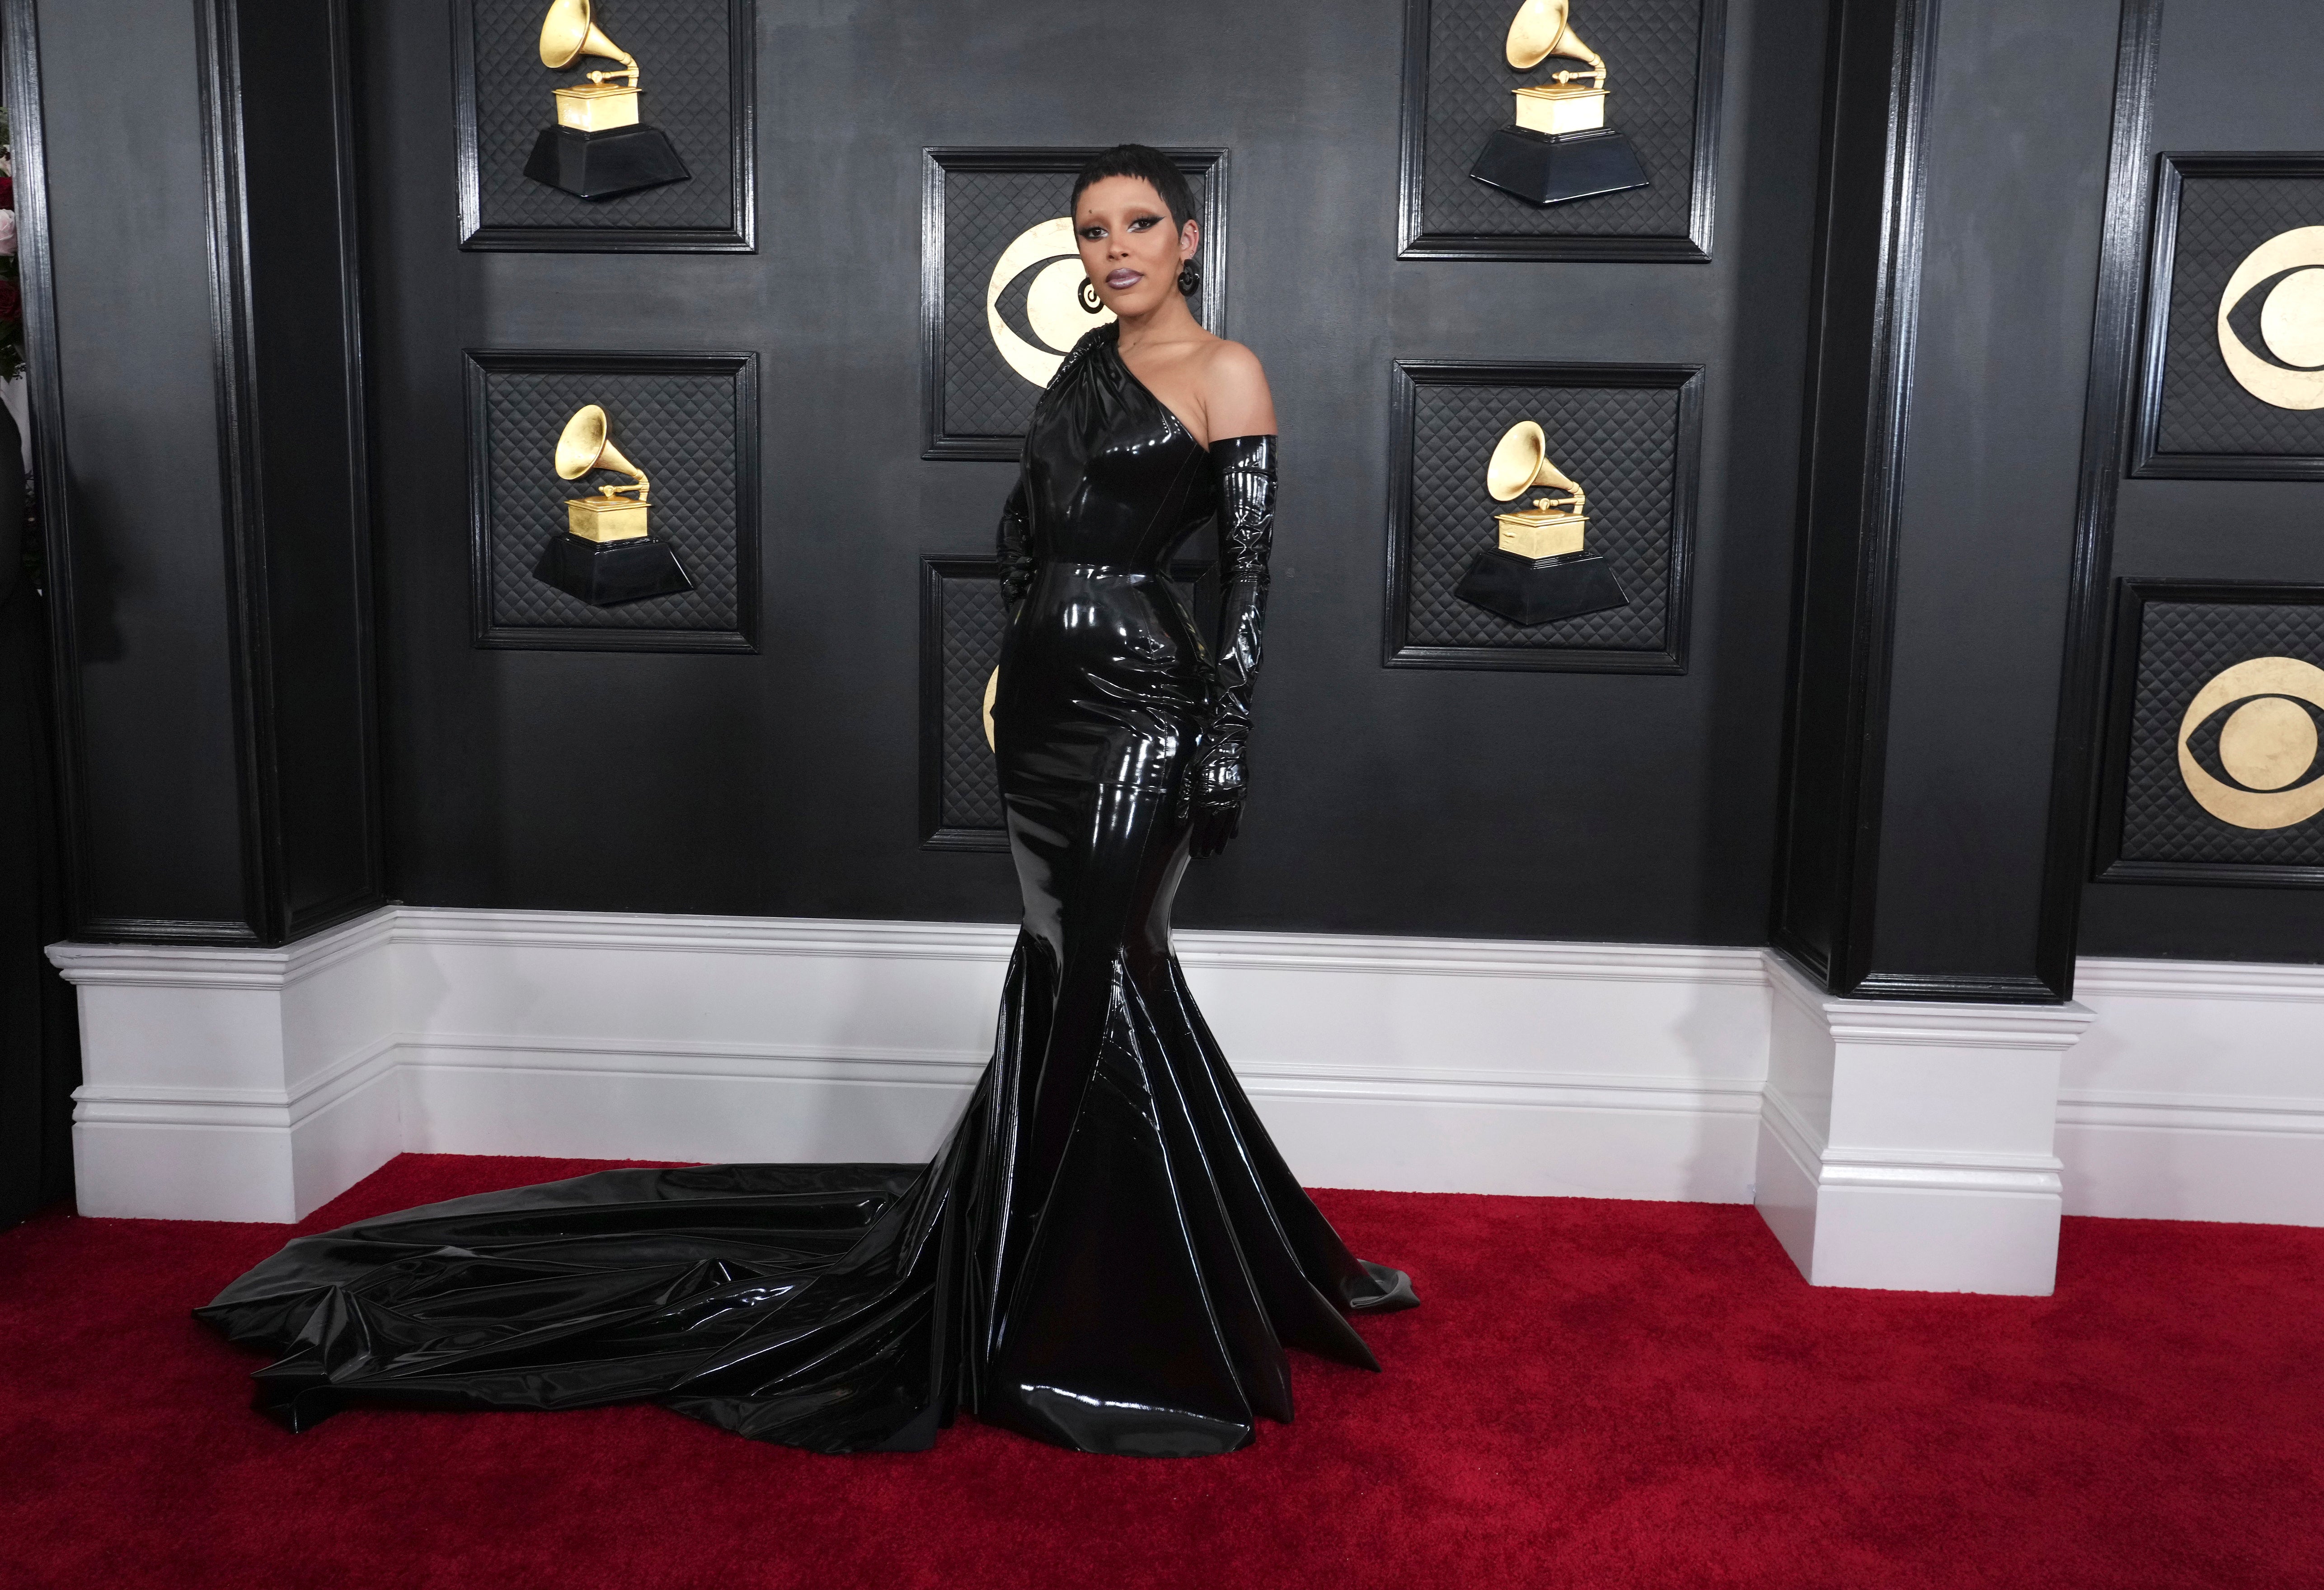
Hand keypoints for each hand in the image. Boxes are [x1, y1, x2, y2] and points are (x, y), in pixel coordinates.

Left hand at [1181, 738, 1246, 857]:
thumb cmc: (1203, 757)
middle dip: (1210, 842)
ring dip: (1223, 838)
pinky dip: (1236, 826)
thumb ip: (1184, 799)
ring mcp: (1234, 797)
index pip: (1201, 824)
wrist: (1227, 743)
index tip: (1195, 852)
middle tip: (1206, 855)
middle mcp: (1222, 800)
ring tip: (1219, 851)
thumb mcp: (1188, 775)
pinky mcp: (1243, 793)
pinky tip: (1233, 836)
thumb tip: (1180, 822)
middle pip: (1215, 827)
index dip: (1197, 840)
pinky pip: (1240, 814)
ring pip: (1228, 823)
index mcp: (1206, 796)